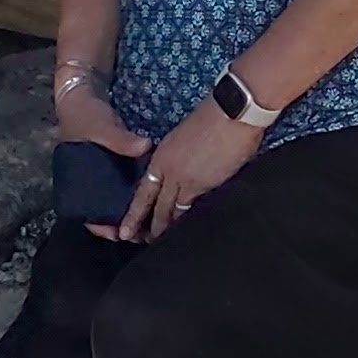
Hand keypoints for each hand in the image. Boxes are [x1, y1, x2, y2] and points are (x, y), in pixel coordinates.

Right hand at [55, 77, 147, 234]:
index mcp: (76, 179)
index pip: (85, 212)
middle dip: (121, 222)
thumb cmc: (84, 113)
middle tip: (142, 233)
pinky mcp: (117, 163)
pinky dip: (136, 191)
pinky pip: (126, 183)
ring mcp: (104, 173)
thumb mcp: (100, 125)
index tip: (118, 233)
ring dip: (130, 210)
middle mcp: (90, 180)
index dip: (100, 226)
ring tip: (149, 221)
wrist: (85, 92)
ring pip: (116, 199)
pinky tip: (152, 195)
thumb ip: (120, 139)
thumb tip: (144, 147)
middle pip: (104, 211)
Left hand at [119, 98, 264, 242]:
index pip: (143, 191)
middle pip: (153, 206)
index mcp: (162, 156)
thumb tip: (188, 174)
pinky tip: (185, 235)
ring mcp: (182, 179)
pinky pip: (189, 211)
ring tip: (162, 246)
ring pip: (169, 212)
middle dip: (147, 228)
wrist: (231, 112)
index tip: (127, 229)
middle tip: (142, 244)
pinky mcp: (200, 185)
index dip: (135, 213)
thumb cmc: (215, 118)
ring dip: (165, 230)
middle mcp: (167, 170)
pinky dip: (186, 224)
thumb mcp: (186, 138)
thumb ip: (182, 158)